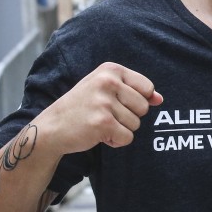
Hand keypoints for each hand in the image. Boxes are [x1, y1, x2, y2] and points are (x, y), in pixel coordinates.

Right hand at [37, 62, 162, 154]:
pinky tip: (98, 134)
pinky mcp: (103, 123)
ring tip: (99, 123)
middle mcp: (108, 82)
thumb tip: (160, 99)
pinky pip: (127, 137)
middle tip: (105, 115)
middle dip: (129, 117)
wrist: (52, 127)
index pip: (147, 88)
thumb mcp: (106, 90)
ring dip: (120, 129)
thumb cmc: (82, 107)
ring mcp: (105, 102)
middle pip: (144, 107)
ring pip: (136, 124)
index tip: (117, 102)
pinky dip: (115, 141)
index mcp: (110, 70)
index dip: (137, 101)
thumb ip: (135, 91)